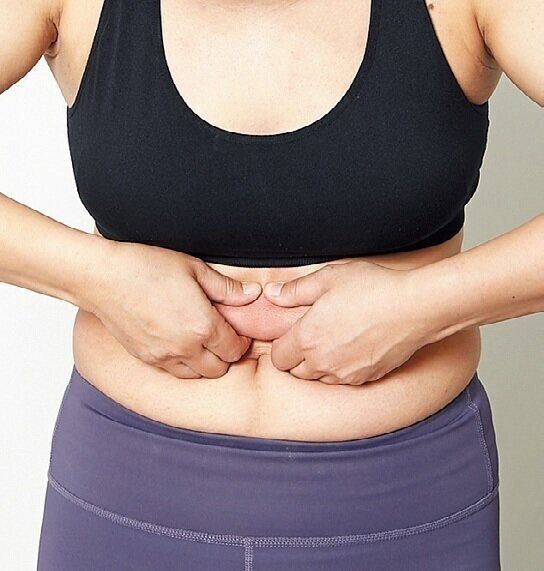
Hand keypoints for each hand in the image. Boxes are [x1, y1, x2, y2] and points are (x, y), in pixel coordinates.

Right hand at [83, 241, 260, 378]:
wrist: (103, 277)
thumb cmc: (148, 267)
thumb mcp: (194, 269)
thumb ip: (227, 288)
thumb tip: (252, 295)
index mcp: (202, 326)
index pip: (235, 349)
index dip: (242, 342)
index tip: (238, 331)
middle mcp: (185, 348)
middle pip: (219, 369)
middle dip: (226, 355)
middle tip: (223, 336)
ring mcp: (163, 357)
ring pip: (197, 375)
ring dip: (205, 363)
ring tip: (202, 341)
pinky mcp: (145, 358)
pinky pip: (174, 373)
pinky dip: (184, 364)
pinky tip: (181, 344)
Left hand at [263, 261, 433, 384]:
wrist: (416, 307)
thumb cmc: (372, 288)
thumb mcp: (328, 278)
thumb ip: (295, 290)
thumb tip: (272, 294)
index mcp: (307, 338)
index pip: (278, 358)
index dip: (282, 345)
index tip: (293, 333)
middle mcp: (323, 362)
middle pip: (296, 372)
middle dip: (298, 357)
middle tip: (313, 335)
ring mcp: (346, 374)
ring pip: (320, 379)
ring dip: (319, 365)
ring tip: (334, 341)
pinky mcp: (367, 378)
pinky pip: (344, 380)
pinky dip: (343, 369)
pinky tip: (354, 348)